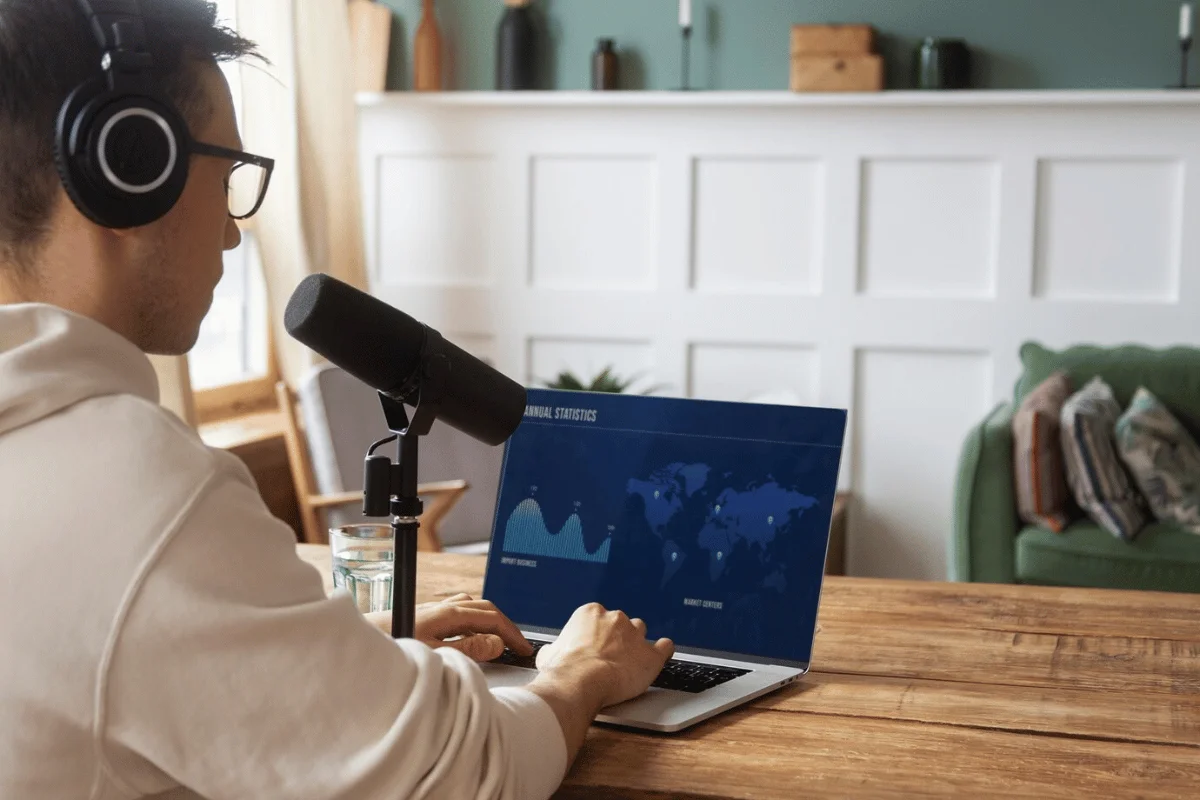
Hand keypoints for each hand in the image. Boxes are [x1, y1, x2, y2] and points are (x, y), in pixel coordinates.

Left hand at [364, 594, 532, 661]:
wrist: (352, 643)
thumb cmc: (388, 646)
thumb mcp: (434, 654)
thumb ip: (467, 649)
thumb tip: (496, 643)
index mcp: (448, 613)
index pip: (492, 617)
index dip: (512, 633)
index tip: (524, 649)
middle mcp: (441, 607)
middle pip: (484, 608)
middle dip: (505, 625)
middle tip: (517, 645)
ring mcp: (431, 610)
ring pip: (470, 608)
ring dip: (488, 621)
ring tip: (497, 640)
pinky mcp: (420, 617)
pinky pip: (456, 613)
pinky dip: (471, 621)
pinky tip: (466, 636)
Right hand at [535, 602, 673, 709]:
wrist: (580, 683)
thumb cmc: (564, 670)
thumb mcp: (548, 655)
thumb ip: (554, 649)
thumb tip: (550, 653)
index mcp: (590, 614)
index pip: (598, 618)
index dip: (597, 635)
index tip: (594, 647)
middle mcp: (615, 619)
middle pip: (621, 624)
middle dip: (617, 638)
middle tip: (609, 657)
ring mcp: (635, 635)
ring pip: (641, 632)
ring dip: (636, 644)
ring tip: (631, 660)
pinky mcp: (651, 655)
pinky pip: (665, 647)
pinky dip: (664, 650)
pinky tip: (662, 654)